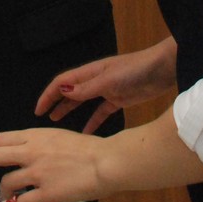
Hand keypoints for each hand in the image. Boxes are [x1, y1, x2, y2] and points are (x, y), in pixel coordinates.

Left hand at [0, 128, 107, 201]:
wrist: (105, 161)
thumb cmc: (88, 149)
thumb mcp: (58, 136)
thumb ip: (39, 144)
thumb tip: (27, 154)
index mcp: (34, 136)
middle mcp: (31, 152)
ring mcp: (37, 174)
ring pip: (5, 182)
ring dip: (3, 191)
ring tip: (8, 195)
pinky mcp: (46, 194)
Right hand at [36, 38, 176, 133]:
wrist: (163, 69)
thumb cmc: (136, 69)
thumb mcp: (109, 80)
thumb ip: (87, 88)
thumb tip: (63, 92)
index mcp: (90, 72)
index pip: (63, 82)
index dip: (49, 94)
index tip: (39, 109)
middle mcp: (96, 80)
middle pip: (70, 91)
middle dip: (56, 102)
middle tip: (43, 116)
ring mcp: (107, 90)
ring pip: (83, 102)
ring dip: (70, 110)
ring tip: (57, 122)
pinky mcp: (119, 99)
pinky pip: (101, 112)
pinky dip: (92, 121)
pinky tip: (86, 132)